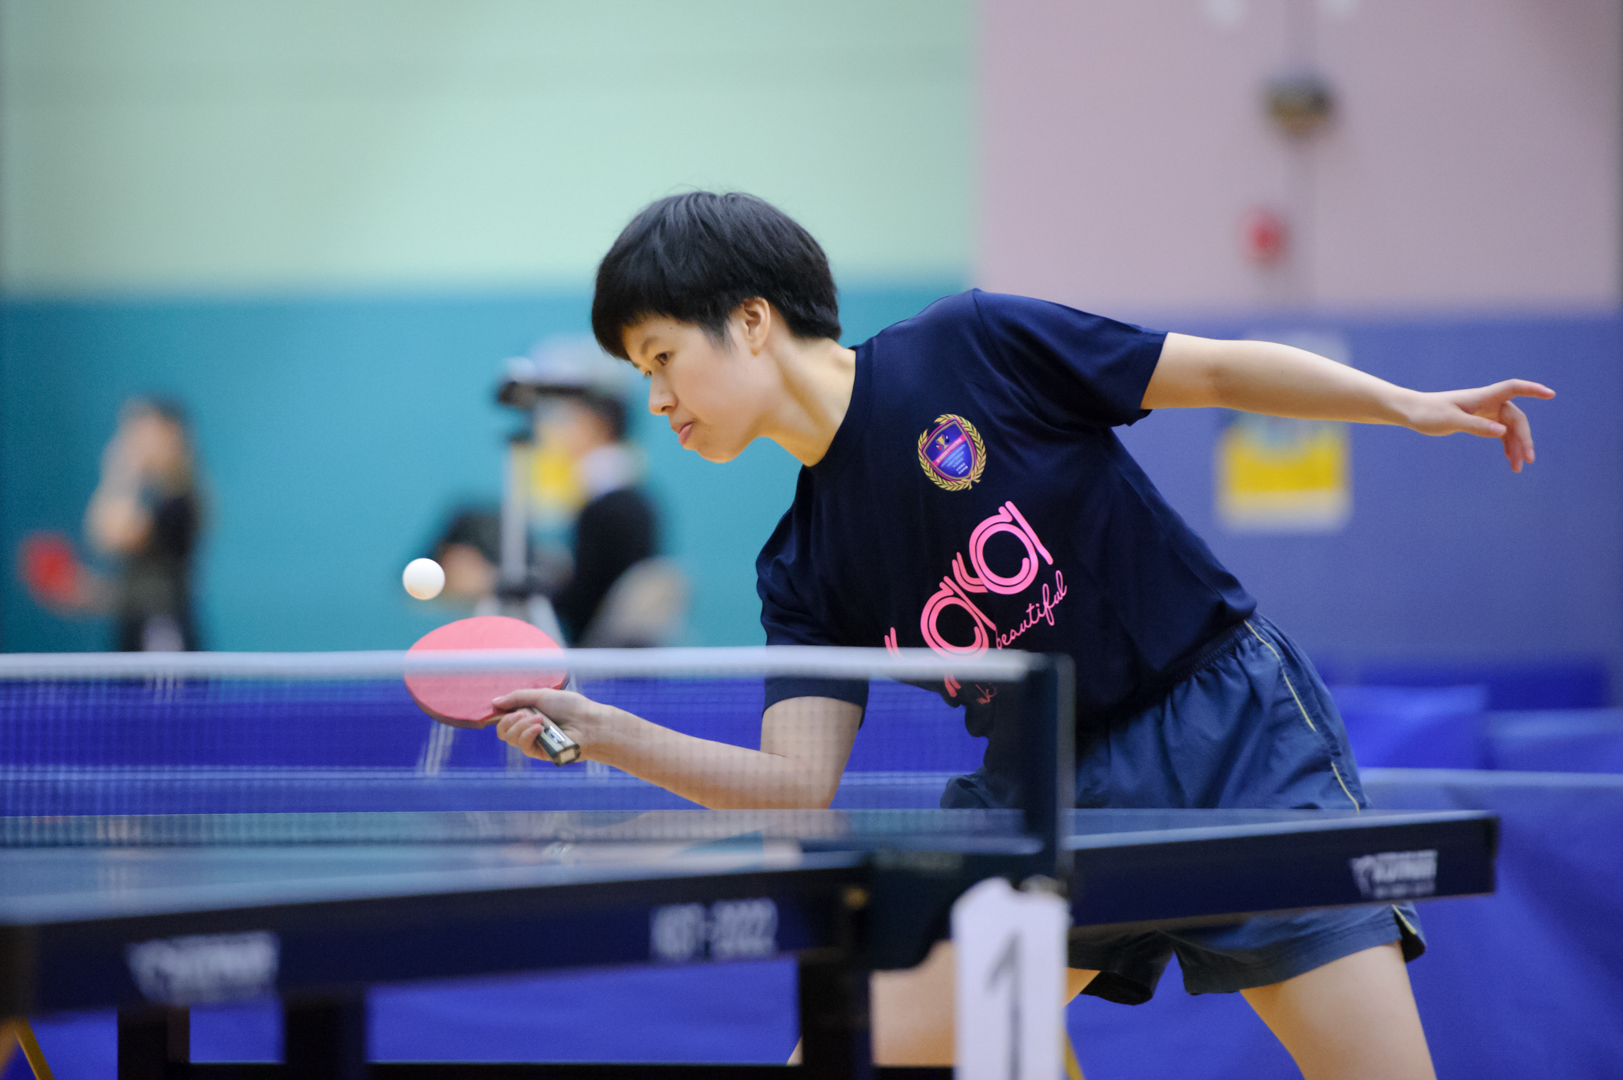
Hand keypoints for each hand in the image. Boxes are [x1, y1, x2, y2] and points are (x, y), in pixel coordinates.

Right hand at [489, 687, 597, 761]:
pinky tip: (540, 728)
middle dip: (508, 720)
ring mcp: (533, 740)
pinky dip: (528, 734)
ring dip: (521, 725)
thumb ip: (518, 697)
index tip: (500, 707)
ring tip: (540, 719)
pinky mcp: (539, 752)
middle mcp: (528, 728)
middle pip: (502, 730)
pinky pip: (522, 745)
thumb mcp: (542, 695)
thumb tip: (494, 702)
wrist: (588, 722)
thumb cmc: (570, 706)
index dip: (499, 713)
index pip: (505, 716)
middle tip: (522, 713)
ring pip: (510, 737)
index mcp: (528, 713)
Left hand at [1402, 380, 1554, 471]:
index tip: (1551, 394)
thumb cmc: (1428, 413)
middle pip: (1515, 418)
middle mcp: (1487, 403)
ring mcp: (1484, 412)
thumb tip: (1502, 432)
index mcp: (1482, 397)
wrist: (1412, 411)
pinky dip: (1505, 445)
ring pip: (1509, 428)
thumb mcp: (1450, 421)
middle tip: (1527, 460)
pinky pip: (1499, 432)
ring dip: (1515, 446)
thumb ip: (1476, 426)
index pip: (1513, 388)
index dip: (1532, 390)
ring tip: (1518, 467)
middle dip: (1523, 439)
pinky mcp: (1479, 421)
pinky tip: (1509, 459)